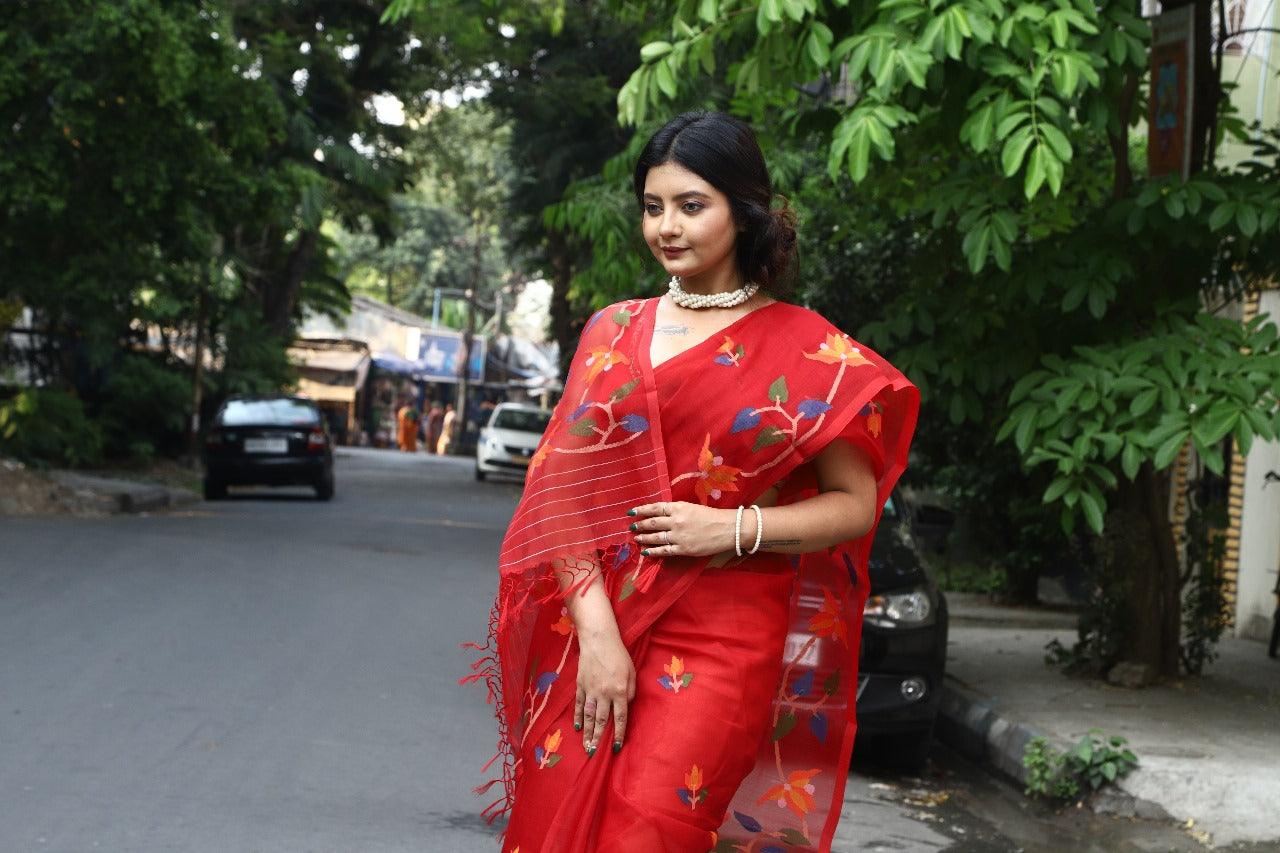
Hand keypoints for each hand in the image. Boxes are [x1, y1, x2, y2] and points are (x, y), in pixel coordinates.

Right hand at [574, 629, 635, 756]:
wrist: (599, 640)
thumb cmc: (619, 655)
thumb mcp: (632, 672)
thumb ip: (631, 692)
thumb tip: (626, 707)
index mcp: (620, 691)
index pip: (620, 718)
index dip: (619, 734)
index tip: (617, 748)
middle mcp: (604, 693)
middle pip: (601, 721)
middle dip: (599, 739)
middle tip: (595, 753)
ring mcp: (590, 690)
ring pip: (589, 716)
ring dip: (587, 733)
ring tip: (586, 746)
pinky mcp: (580, 685)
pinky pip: (579, 705)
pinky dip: (578, 717)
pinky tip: (578, 728)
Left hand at [627, 501, 734, 557]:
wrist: (727, 529)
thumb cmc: (712, 516)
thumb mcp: (692, 507)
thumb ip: (676, 510)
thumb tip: (660, 514)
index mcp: (678, 507)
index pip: (655, 508)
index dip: (641, 510)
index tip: (631, 512)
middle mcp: (676, 521)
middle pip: (652, 523)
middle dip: (640, 524)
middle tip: (632, 526)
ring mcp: (678, 536)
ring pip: (655, 537)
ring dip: (643, 537)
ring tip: (636, 538)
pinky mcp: (683, 549)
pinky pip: (664, 550)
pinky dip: (653, 551)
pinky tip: (646, 552)